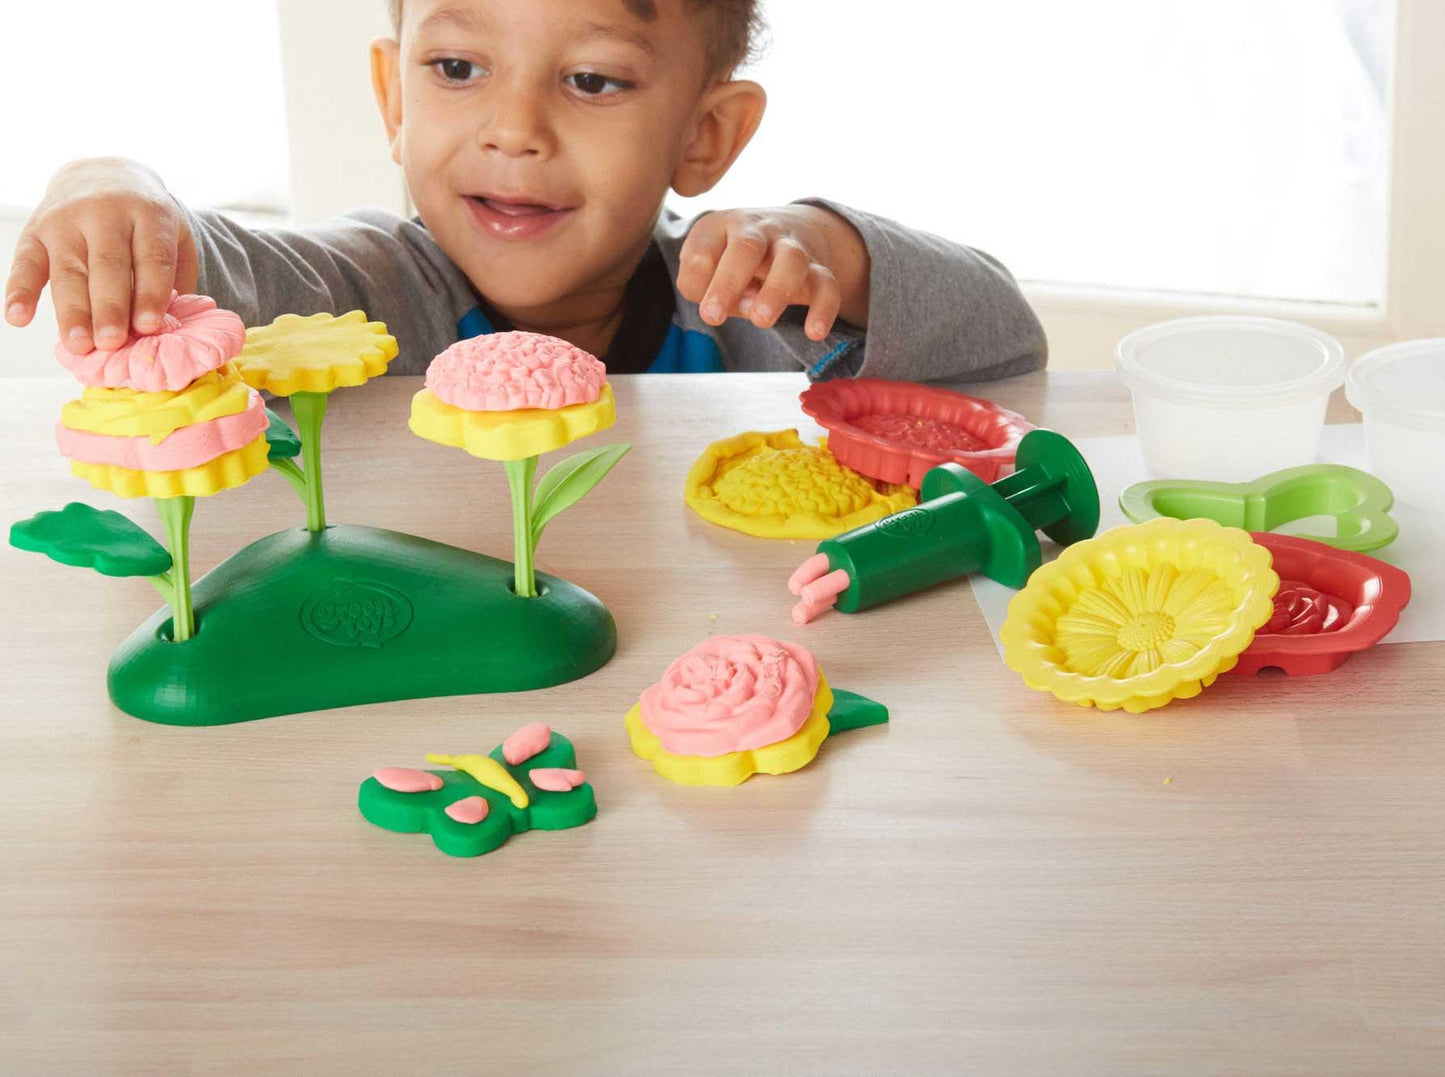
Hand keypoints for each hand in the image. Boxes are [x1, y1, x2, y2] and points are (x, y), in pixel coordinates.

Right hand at [4, 157, 198, 353]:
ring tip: (78, 345)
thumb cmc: (148, 222)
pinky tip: (18, 318)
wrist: (105, 174)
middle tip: (111, 343)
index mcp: (149, 214)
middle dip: (109, 307)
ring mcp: (67, 220)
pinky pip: (26, 261)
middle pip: (107, 265)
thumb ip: (177, 278)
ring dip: (72, 310)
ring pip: (68, 269)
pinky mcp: (36, 229)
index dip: (150, 293)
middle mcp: (106, 213)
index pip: (150, 257)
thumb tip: (172, 328)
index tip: (148, 327)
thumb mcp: (175, 237)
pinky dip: (20, 290)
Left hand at [676, 205, 869, 341]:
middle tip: (714, 316)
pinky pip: (826, 284)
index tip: (707, 311)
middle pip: (746, 247)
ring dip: (776, 291)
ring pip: (791, 260)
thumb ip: (704, 285)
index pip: (703, 250)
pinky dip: (823, 308)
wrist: (784, 230)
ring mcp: (791, 246)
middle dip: (729, 283)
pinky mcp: (817, 267)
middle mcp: (757, 230)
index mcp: (721, 227)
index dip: (700, 278)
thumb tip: (742, 303)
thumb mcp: (704, 266)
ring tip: (761, 321)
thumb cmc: (731, 259)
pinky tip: (814, 332)